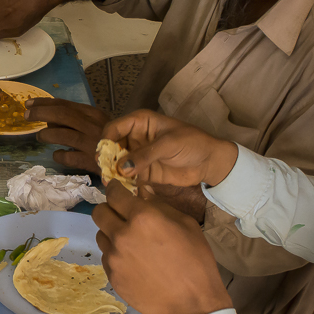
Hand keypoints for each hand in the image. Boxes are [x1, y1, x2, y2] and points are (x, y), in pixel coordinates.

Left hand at [29, 98, 110, 171]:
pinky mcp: (91, 161)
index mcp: (93, 114)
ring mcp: (91, 144)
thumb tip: (48, 120)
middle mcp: (92, 126)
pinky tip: (57, 155)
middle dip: (41, 113)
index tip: (29, 103)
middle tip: (26, 115)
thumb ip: (74, 121)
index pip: (65, 104)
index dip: (45, 103)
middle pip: (61, 115)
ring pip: (63, 135)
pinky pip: (69, 158)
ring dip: (47, 135)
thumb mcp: (95, 125)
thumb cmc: (111, 140)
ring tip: (39, 137)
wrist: (129, 161)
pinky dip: (59, 156)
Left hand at [93, 182, 231, 313]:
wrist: (191, 303)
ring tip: (131, 242)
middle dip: (109, 209)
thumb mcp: (186, 225)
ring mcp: (114, 258)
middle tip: (122, 215)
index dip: (115, 189)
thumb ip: (160, 205)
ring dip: (111, 233)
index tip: (118, 190)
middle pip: (99, 213)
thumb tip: (142, 192)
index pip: (115, 194)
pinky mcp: (112, 276)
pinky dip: (116, 254)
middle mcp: (122, 235)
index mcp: (142, 218)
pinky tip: (134, 262)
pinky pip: (107, 257)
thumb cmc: (195, 261)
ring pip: (101, 235)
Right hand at [102, 110, 239, 189]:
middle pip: (112, 147)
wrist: (210, 162)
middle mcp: (135, 138)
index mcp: (140, 122)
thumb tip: (121, 168)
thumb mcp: (168, 145)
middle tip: (106, 174)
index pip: (114, 128)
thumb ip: (145, 155)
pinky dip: (124, 183)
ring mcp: (138, 156)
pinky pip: (128, 177)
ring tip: (112, 184)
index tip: (103, 156)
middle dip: (107, 160)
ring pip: (117, 163)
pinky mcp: (143, 172)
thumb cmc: (192, 144)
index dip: (106, 140)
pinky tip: (122, 190)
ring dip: (113, 173)